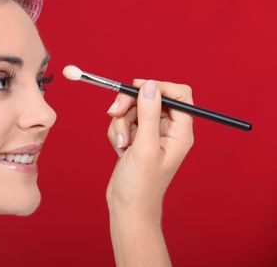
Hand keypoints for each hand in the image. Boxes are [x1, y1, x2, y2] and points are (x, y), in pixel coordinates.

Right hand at [105, 79, 193, 221]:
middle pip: (150, 98)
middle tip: (114, 112)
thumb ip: (149, 114)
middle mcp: (168, 130)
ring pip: (133, 109)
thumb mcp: (145, 147)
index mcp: (180, 132)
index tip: (137, 87)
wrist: (127, 207)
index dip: (158, 86)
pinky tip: (120, 150)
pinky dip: (117, 131)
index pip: (179, 94)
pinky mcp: (137, 138)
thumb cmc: (141, 185)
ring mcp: (151, 134)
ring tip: (122, 144)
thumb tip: (151, 86)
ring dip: (121, 122)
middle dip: (129, 105)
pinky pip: (124, 121)